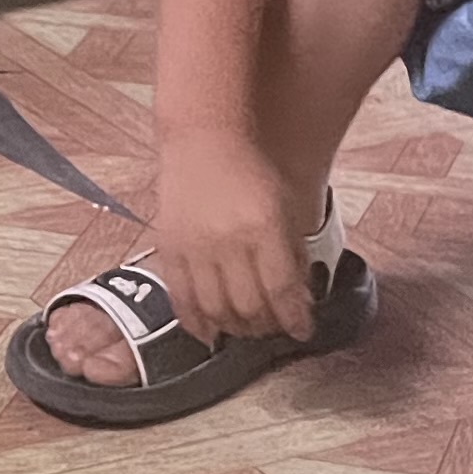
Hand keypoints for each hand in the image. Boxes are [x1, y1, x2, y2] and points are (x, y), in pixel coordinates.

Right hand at [153, 132, 315, 347]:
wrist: (204, 141)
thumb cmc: (250, 171)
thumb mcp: (285, 205)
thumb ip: (292, 252)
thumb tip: (298, 298)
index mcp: (262, 226)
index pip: (282, 288)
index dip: (295, 318)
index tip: (303, 330)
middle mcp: (227, 241)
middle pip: (248, 306)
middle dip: (266, 326)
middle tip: (274, 328)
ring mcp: (194, 247)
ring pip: (214, 309)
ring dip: (234, 328)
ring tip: (245, 328)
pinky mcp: (169, 250)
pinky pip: (180, 299)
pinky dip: (196, 324)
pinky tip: (210, 332)